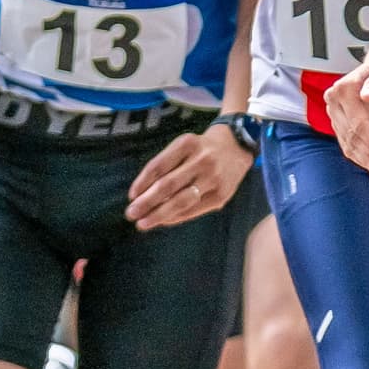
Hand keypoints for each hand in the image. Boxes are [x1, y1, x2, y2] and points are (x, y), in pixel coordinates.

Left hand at [125, 123, 250, 230]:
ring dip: (159, 214)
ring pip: (181, 201)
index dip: (142, 183)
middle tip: (131, 214)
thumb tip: (141, 195)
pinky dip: (177, 217)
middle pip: (168, 185)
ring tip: (144, 223)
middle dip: (147, 202)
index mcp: (188, 144)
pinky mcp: (222, 195)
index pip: (158, 166)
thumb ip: (165, 165)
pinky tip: (164, 221)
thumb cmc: (201, 149)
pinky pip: (194, 210)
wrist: (237, 147)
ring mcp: (214, 179)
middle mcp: (202, 161)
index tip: (131, 196)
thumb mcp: (183, 146)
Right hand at [321, 58, 368, 179]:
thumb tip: (367, 96)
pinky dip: (361, 157)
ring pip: (348, 143)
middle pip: (351, 135)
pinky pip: (348, 144)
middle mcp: (333, 102)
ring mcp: (335, 114)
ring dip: (365, 160)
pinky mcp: (340, 123)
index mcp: (342, 90)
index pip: (357, 122)